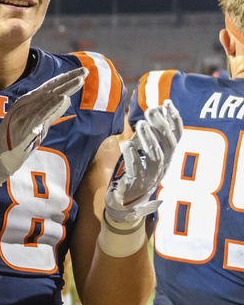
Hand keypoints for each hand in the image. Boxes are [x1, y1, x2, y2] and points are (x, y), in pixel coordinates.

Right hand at [0, 68, 87, 183]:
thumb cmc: (17, 138)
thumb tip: (66, 100)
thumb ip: (52, 111)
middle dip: (68, 79)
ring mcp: (25, 112)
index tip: (80, 72)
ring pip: (48, 98)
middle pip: (50, 88)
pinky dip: (52, 105)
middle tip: (84, 71)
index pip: (49, 87)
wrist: (0, 153)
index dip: (65, 78)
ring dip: (64, 89)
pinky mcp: (26, 124)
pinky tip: (63, 98)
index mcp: (28, 101)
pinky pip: (41, 113)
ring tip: (79, 81)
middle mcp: (26, 103)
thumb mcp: (37, 122)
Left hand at [104, 100, 183, 225]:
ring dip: (149, 138)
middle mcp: (162, 166)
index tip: (167, 103)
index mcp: (167, 158)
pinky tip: (126, 144)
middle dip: (161, 125)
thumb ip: (149, 136)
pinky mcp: (136, 183)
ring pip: (155, 156)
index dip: (174, 120)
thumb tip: (154, 111)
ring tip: (141, 123)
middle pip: (167, 145)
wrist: (127, 201)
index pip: (176, 137)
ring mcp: (150, 176)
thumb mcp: (145, 152)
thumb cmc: (136, 172)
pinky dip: (132, 155)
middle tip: (150, 110)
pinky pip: (137, 168)